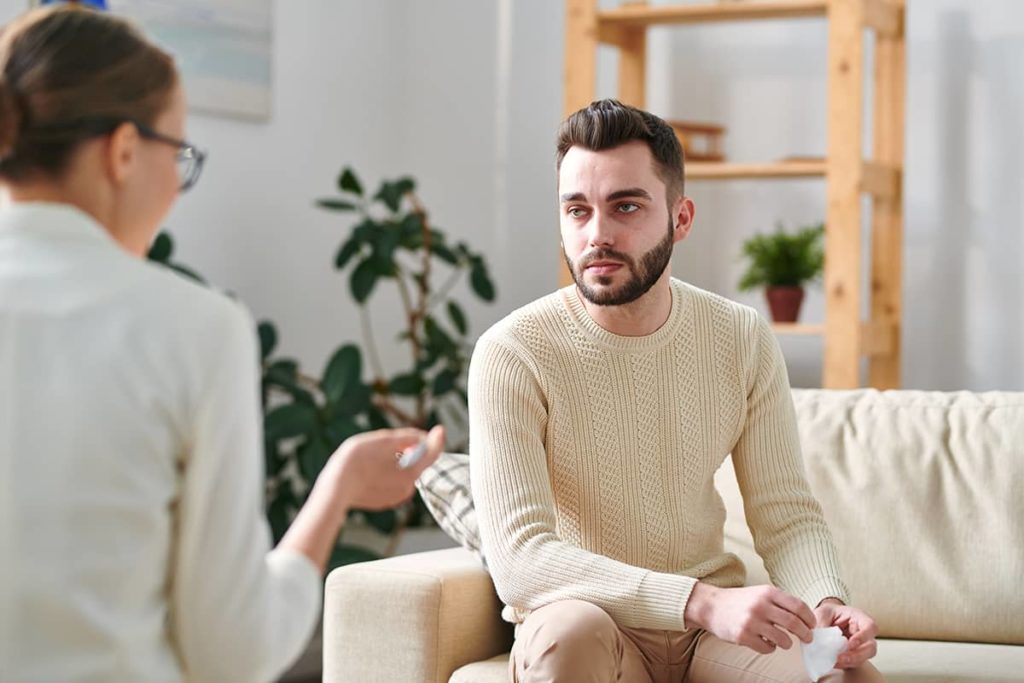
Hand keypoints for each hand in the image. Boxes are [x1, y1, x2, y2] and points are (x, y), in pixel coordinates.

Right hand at [328, 425, 444, 510]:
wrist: (335, 488)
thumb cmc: (358, 460)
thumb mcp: (383, 440)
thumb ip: (407, 437)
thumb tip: (422, 437)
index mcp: (412, 472)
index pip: (434, 453)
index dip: (437, 438)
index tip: (439, 428)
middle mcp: (408, 488)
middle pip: (417, 463)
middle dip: (409, 450)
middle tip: (389, 442)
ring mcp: (396, 497)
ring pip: (403, 472)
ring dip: (395, 461)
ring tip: (373, 456)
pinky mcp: (384, 501)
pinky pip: (391, 482)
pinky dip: (386, 473)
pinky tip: (369, 469)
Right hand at [684, 583, 815, 653]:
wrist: (711, 606)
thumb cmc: (740, 601)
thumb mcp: (760, 593)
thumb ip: (780, 602)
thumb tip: (805, 618)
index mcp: (767, 592)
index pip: (798, 606)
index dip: (810, 618)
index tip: (812, 625)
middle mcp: (760, 605)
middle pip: (794, 623)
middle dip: (806, 634)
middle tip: (808, 638)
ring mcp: (751, 621)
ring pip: (783, 640)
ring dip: (787, 643)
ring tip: (783, 641)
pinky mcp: (743, 636)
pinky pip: (767, 648)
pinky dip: (771, 648)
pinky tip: (765, 642)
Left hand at [814, 598, 878, 667]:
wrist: (825, 620)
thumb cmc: (829, 613)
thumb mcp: (823, 613)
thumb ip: (822, 623)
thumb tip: (819, 637)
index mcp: (859, 618)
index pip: (870, 627)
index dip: (863, 637)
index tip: (850, 644)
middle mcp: (864, 633)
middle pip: (871, 647)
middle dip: (857, 655)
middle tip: (841, 657)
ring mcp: (861, 645)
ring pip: (864, 658)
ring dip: (850, 662)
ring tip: (835, 661)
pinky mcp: (854, 655)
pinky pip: (854, 663)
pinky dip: (844, 664)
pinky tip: (834, 663)